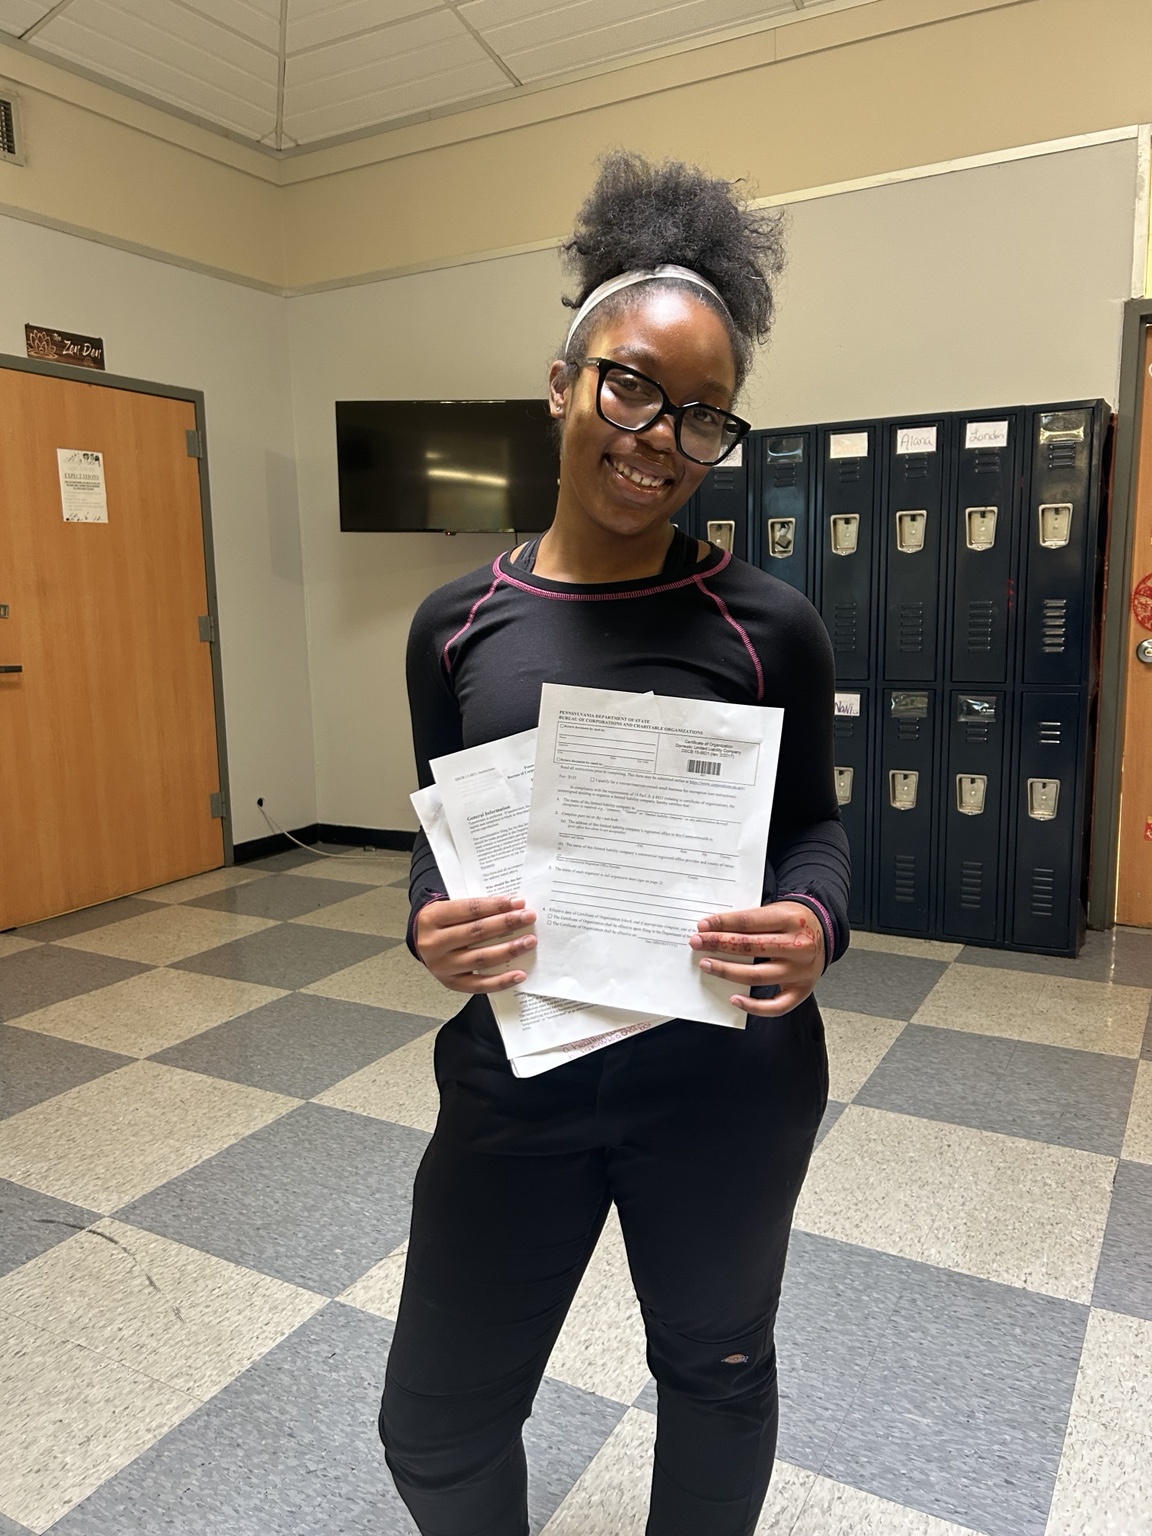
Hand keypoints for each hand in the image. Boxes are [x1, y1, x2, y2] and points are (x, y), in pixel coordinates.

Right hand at [414, 895, 536, 994]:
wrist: (420, 942)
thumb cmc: (442, 923)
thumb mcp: (449, 908)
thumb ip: (474, 909)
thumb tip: (512, 908)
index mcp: (433, 918)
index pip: (470, 909)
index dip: (496, 905)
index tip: (518, 902)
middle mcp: (434, 943)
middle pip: (477, 932)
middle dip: (506, 924)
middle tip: (528, 917)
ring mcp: (442, 966)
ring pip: (481, 958)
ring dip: (509, 950)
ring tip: (529, 941)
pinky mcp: (451, 983)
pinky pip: (479, 985)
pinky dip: (501, 980)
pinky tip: (519, 974)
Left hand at [689, 900, 823, 1016]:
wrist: (825, 932)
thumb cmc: (794, 921)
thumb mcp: (776, 909)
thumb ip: (750, 920)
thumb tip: (714, 930)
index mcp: (790, 920)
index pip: (748, 922)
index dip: (722, 924)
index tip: (702, 927)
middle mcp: (798, 946)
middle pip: (750, 947)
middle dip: (718, 945)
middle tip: (698, 943)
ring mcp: (800, 971)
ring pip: (756, 976)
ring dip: (727, 971)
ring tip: (708, 965)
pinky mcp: (802, 991)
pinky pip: (775, 1006)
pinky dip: (753, 1006)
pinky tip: (734, 999)